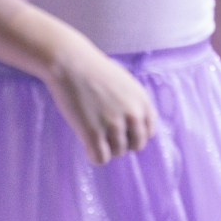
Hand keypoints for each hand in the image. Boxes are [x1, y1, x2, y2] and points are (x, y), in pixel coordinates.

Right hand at [43, 40, 157, 164]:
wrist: (70, 62)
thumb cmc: (94, 70)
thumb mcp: (126, 83)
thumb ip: (137, 103)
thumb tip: (150, 119)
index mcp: (142, 101)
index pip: (148, 133)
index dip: (133, 133)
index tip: (119, 128)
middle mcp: (132, 114)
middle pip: (135, 146)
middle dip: (122, 143)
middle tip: (105, 132)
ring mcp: (114, 124)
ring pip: (118, 153)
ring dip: (105, 147)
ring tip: (92, 132)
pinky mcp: (94, 132)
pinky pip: (101, 158)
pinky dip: (94, 156)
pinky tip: (86, 144)